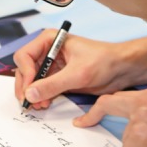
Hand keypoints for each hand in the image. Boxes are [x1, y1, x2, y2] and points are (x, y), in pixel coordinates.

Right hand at [13, 28, 135, 108]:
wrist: (122, 69)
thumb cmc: (104, 61)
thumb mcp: (77, 74)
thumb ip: (52, 85)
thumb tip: (30, 95)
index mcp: (50, 40)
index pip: (24, 56)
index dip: (25, 73)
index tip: (30, 89)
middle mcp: (48, 51)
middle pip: (25, 70)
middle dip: (26, 87)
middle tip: (29, 103)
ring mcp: (53, 65)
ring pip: (33, 81)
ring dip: (33, 94)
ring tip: (39, 106)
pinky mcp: (59, 78)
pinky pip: (43, 88)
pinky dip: (41, 97)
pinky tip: (45, 104)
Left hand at [75, 87, 146, 146]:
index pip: (124, 96)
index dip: (110, 105)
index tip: (97, 110)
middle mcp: (144, 102)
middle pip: (109, 103)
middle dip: (93, 113)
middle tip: (84, 122)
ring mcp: (139, 119)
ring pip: (126, 135)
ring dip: (139, 145)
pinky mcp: (137, 137)